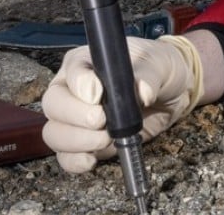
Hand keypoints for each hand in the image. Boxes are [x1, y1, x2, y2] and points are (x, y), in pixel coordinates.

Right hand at [41, 34, 204, 172]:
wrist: (170, 93)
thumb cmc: (157, 69)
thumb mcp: (157, 63)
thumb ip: (149, 76)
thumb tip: (143, 93)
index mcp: (85, 62)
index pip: (71, 70)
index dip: (80, 84)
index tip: (96, 94)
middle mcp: (72, 89)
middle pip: (53, 105)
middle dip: (75, 117)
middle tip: (101, 121)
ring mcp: (75, 119)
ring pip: (54, 133)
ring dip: (77, 141)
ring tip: (105, 139)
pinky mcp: (85, 143)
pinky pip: (66, 156)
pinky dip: (75, 161)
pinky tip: (91, 160)